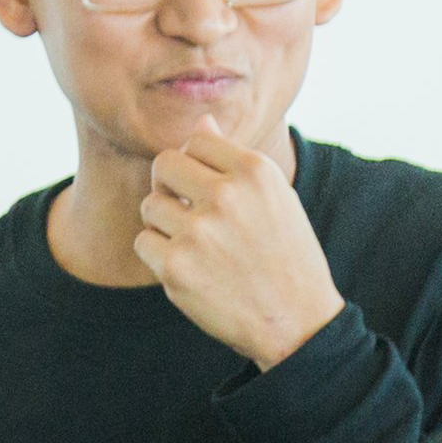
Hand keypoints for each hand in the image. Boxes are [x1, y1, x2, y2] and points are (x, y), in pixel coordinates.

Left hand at [134, 120, 345, 366]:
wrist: (297, 322)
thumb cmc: (285, 256)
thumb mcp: (275, 198)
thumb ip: (234, 158)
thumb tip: (201, 120)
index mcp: (255, 171)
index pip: (197, 140)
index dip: (196, 164)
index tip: (208, 188)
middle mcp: (226, 195)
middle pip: (163, 164)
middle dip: (170, 186)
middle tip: (189, 212)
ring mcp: (198, 231)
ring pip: (150, 206)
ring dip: (166, 224)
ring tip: (198, 246)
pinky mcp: (175, 267)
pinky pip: (144, 243)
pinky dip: (160, 256)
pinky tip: (191, 269)